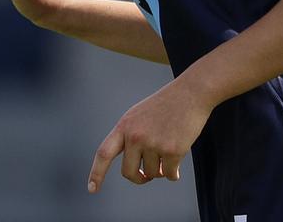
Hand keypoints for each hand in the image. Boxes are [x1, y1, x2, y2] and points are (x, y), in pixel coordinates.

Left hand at [87, 78, 213, 192]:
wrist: (191, 93)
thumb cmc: (166, 105)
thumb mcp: (139, 116)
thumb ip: (131, 138)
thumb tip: (138, 171)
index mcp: (124, 126)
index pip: (104, 153)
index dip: (97, 173)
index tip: (92, 189)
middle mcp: (136, 136)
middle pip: (128, 172)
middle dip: (138, 178)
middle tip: (145, 177)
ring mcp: (154, 143)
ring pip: (152, 173)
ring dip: (160, 169)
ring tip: (168, 150)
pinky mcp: (172, 150)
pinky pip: (169, 174)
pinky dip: (173, 173)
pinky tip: (178, 159)